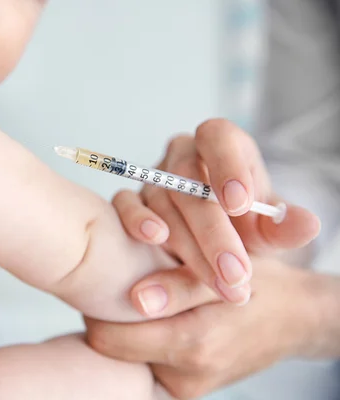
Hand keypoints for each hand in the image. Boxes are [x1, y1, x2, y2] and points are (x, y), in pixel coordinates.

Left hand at [85, 256, 322, 399]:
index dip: (96, 307)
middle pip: (110, 350)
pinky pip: (143, 366)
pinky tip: (152, 321)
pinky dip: (140, 344)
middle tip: (113, 288)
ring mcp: (187, 388)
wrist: (295, 319)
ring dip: (123, 331)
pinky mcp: (187, 391)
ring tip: (136, 301)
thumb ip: (177, 285)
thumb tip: (133, 298)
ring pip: (124, 358)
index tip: (102, 281)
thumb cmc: (259, 284)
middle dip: (104, 319)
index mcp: (194, 343)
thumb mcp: (224, 270)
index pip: (109, 337)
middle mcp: (187, 376)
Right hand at [112, 119, 320, 304]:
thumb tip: (307, 223)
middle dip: (214, 231)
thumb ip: (284, 227)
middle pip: (189, 180)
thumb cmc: (240, 229)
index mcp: (220, 146)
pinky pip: (125, 203)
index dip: (226, 165)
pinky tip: (155, 240)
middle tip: (236, 272)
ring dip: (189, 245)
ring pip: (163, 200)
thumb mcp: (267, 230)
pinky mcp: (129, 199)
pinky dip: (137, 220)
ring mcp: (153, 177)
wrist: (209, 247)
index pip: (218, 137)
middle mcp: (183, 156)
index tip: (240, 204)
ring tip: (218, 283)